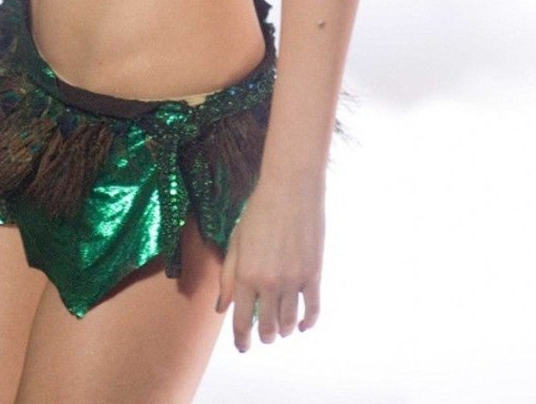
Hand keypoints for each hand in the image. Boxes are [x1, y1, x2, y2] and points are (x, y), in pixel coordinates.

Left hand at [216, 174, 324, 352]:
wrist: (290, 187)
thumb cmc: (258, 211)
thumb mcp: (236, 242)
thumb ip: (229, 277)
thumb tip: (221, 308)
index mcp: (246, 275)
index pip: (242, 321)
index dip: (242, 340)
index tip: (243, 347)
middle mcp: (269, 283)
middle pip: (268, 327)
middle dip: (265, 336)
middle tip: (265, 335)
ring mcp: (293, 280)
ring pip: (290, 322)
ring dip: (284, 330)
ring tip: (282, 328)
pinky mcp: (313, 274)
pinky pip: (313, 309)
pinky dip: (308, 322)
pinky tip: (303, 325)